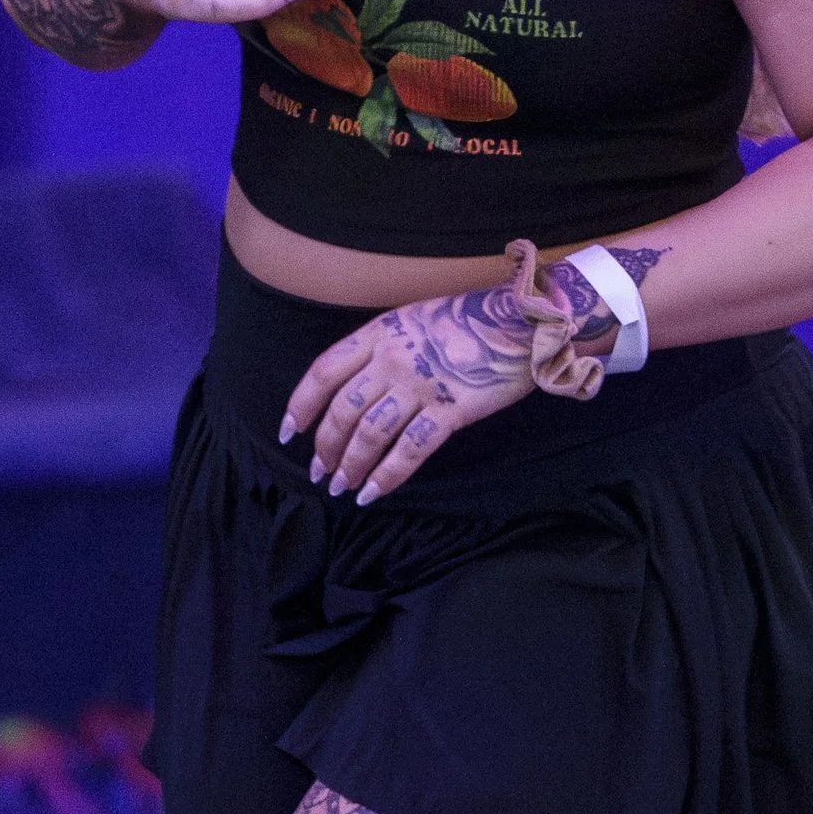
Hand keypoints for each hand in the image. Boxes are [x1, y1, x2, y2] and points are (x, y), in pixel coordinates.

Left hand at [281, 285, 539, 504]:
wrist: (522, 320)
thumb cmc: (470, 320)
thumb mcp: (413, 320)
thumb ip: (383, 349)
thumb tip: (355, 388)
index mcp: (379, 334)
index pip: (324, 373)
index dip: (301, 405)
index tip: (290, 431)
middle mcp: (392, 359)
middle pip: (342, 410)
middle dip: (325, 447)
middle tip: (320, 472)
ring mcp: (421, 385)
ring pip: (370, 433)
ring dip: (350, 465)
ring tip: (342, 487)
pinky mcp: (451, 411)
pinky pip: (410, 450)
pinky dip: (387, 476)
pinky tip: (373, 493)